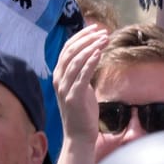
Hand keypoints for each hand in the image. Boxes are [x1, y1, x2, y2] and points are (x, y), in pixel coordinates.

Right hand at [51, 24, 109, 153]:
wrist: (78, 135)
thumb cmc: (82, 111)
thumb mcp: (80, 87)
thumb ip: (81, 72)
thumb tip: (92, 55)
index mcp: (59, 75)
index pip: (67, 48)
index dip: (81, 36)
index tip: (96, 28)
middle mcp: (58, 79)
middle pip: (70, 51)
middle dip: (87, 39)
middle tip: (103, 32)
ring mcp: (64, 88)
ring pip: (75, 61)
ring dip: (91, 47)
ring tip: (104, 39)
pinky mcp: (73, 97)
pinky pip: (81, 76)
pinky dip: (89, 62)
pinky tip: (99, 53)